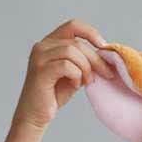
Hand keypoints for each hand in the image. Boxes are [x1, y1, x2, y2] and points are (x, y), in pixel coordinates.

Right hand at [11, 18, 109, 132]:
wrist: (35, 115)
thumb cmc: (53, 95)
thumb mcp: (73, 74)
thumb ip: (84, 62)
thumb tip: (104, 55)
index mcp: (50, 43)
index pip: (73, 26)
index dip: (91, 33)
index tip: (104, 47)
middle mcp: (42, 46)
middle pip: (76, 42)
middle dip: (95, 58)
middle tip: (106, 73)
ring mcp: (39, 57)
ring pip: (72, 52)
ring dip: (86, 67)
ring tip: (88, 81)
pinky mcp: (41, 71)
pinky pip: (66, 65)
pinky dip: (76, 75)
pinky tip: (75, 85)